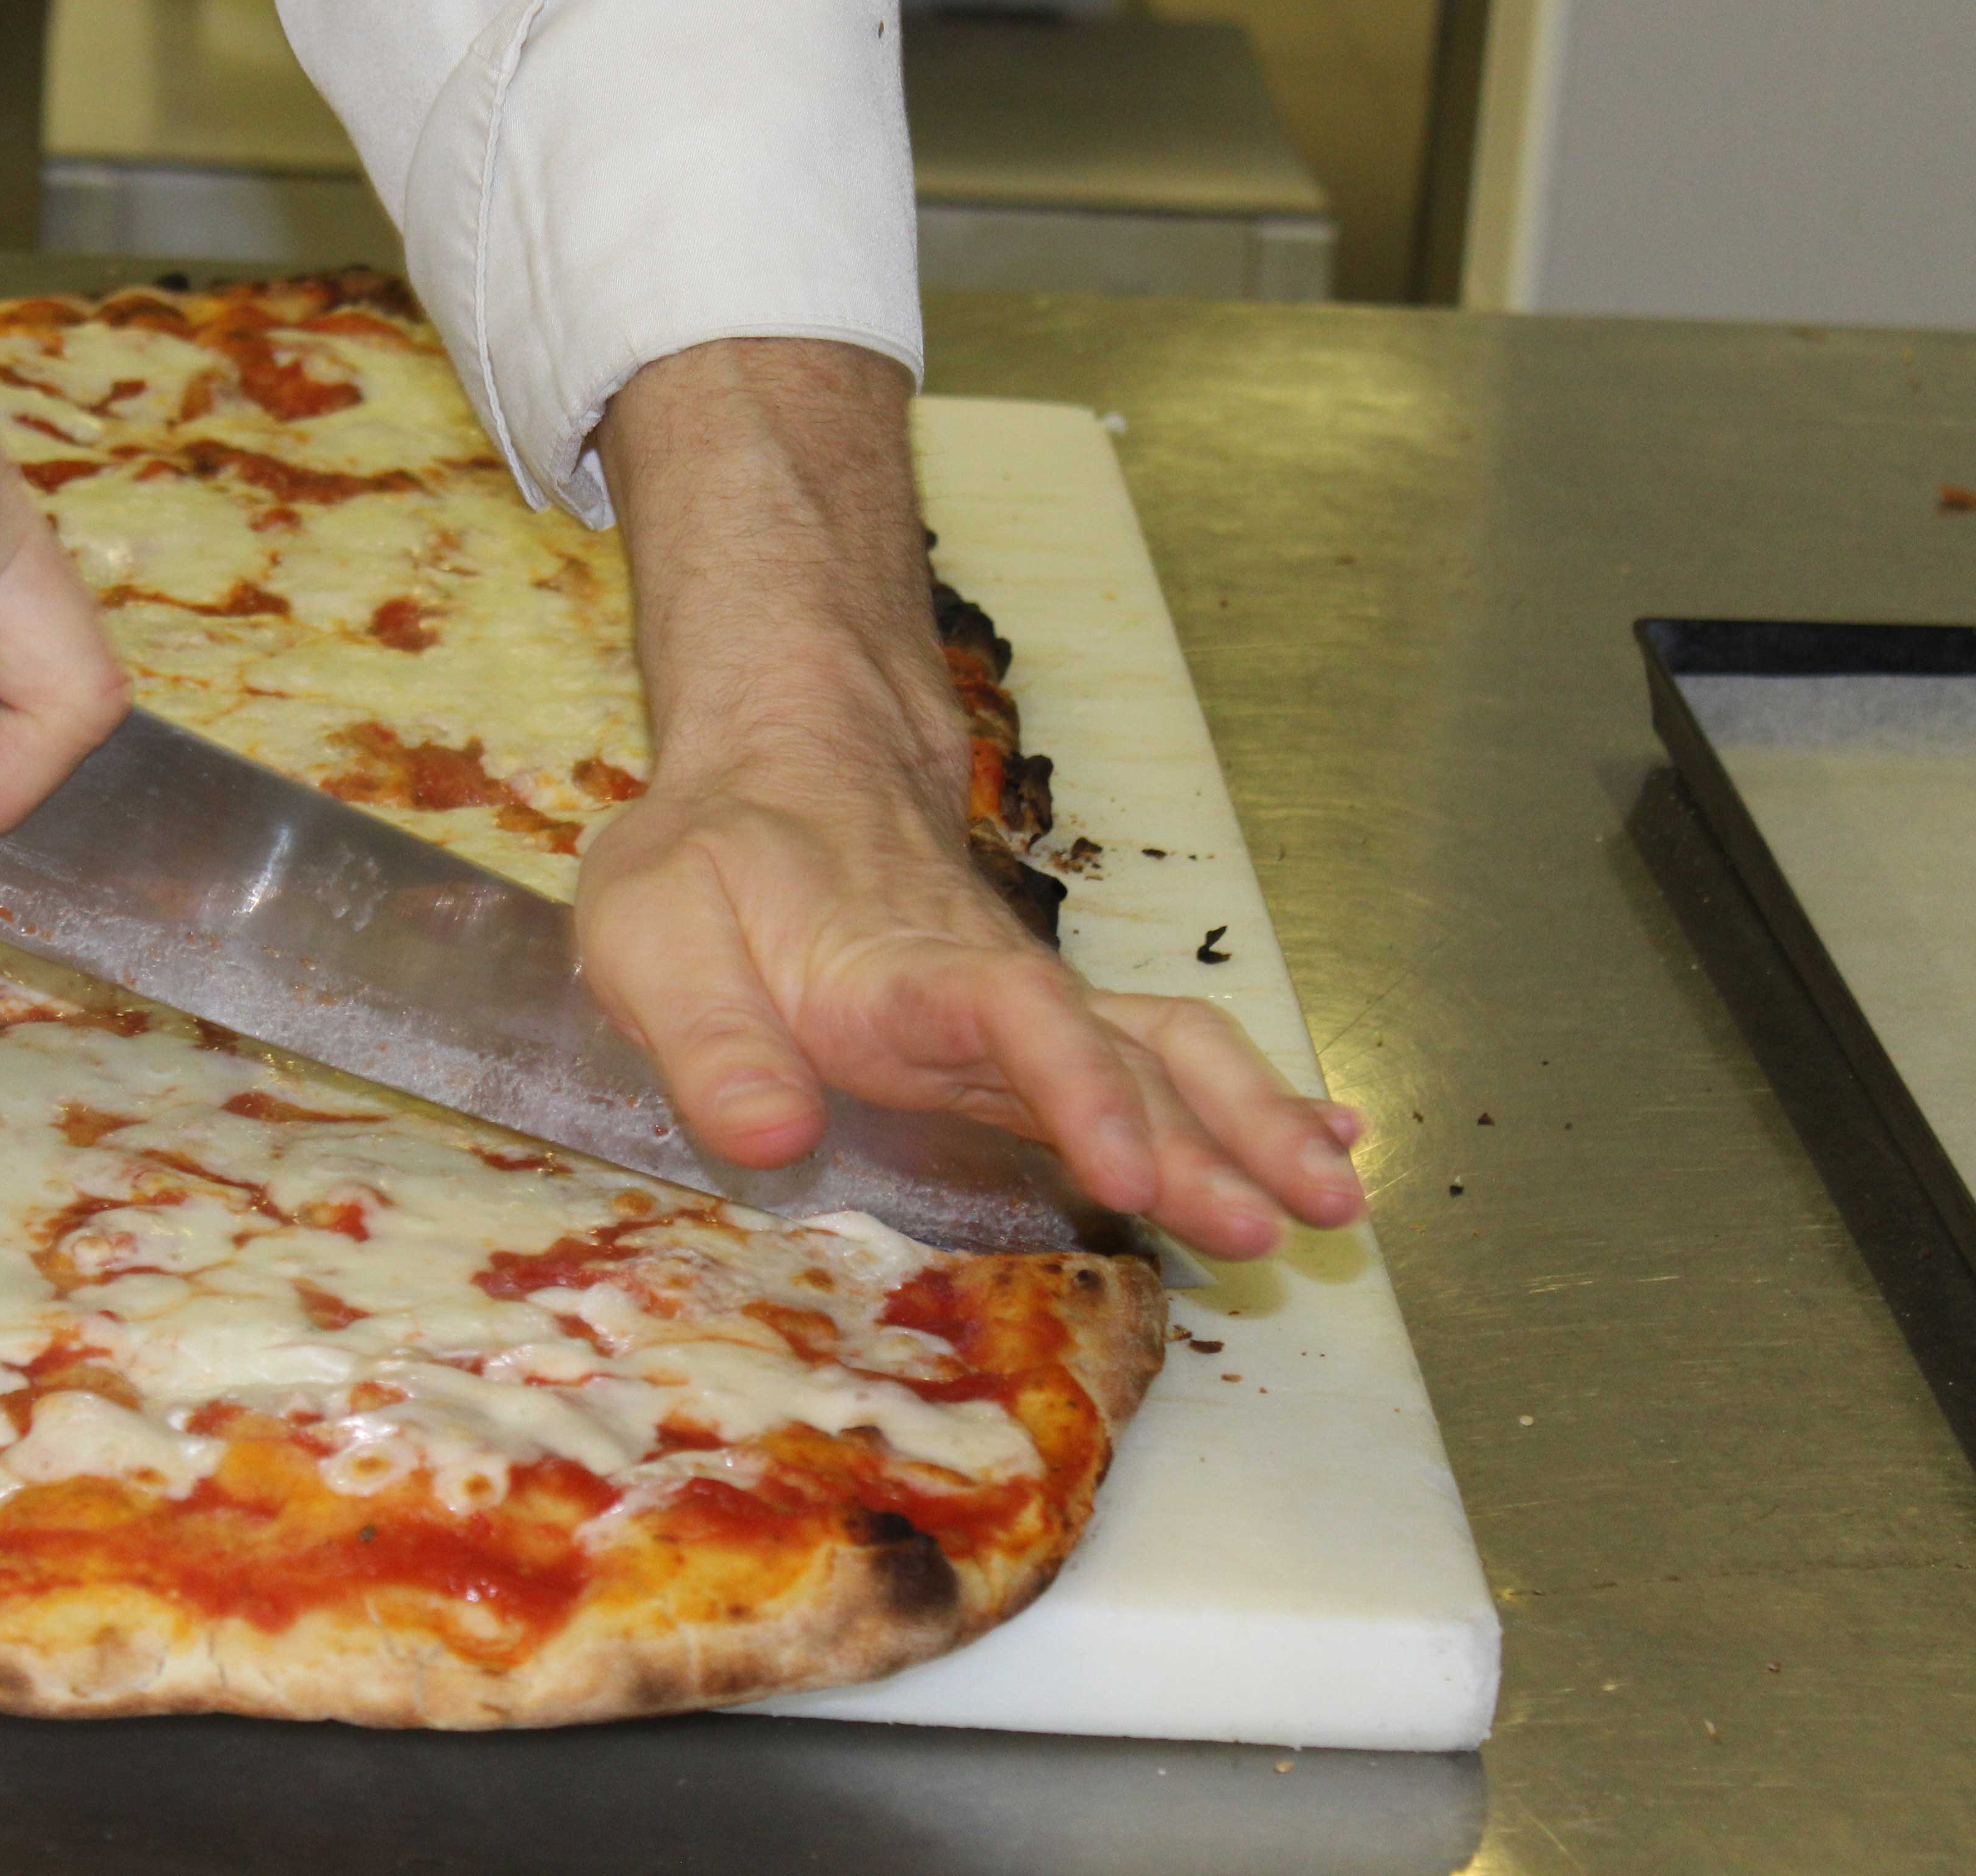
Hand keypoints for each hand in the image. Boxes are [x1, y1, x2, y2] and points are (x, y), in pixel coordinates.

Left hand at [583, 339, 1364, 1257]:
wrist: (773, 772)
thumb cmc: (708, 862)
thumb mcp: (652, 938)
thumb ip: (707, 1042)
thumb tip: (766, 1141)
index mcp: (893, 969)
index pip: (1010, 1017)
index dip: (1076, 1089)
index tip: (1128, 1170)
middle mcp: (985, 989)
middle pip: (1123, 1050)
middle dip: (1213, 1137)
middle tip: (1298, 1218)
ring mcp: (1026, 1007)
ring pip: (1165, 1053)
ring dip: (1253, 1125)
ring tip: (1339, 1205)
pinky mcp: (1038, 1027)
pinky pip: (1160, 1057)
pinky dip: (1245, 1101)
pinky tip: (1325, 1150)